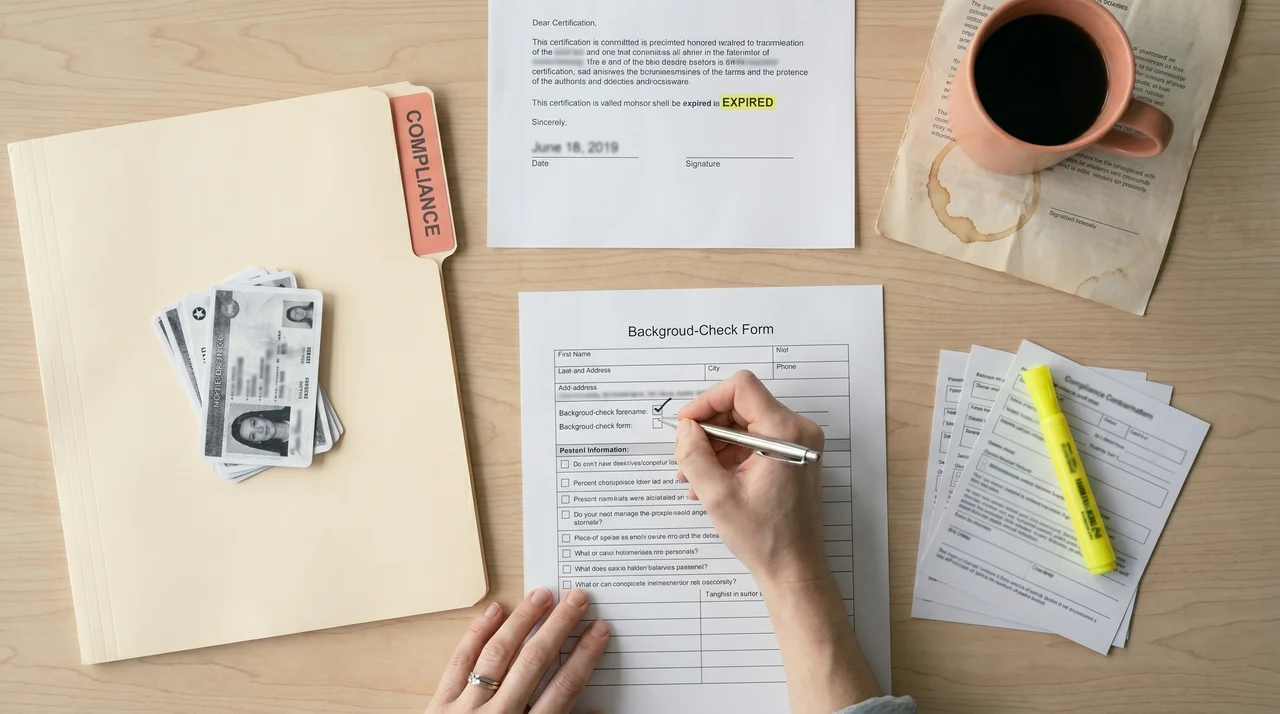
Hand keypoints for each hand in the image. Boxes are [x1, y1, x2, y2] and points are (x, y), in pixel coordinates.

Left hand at [425, 588, 609, 713]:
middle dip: (559, 628)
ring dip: (522, 621)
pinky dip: (477, 633)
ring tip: (541, 595)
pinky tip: (494, 610)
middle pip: (534, 663)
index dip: (584, 658)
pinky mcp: (439, 706)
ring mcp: (465, 710)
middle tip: (577, 598)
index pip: (563, 690)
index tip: (599, 632)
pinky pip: (460, 662)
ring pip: (497, 655)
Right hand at [674, 371, 828, 589]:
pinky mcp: (794, 457)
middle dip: (708, 427)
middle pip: (742, 404)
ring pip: (746, 423)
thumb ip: (694, 455)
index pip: (741, 387)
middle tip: (685, 454)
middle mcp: (797, 432)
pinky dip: (731, 454)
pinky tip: (710, 480)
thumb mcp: (717, 495)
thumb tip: (685, 429)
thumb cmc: (765, 538)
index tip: (687, 424)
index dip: (707, 401)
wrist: (794, 569)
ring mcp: (798, 444)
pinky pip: (755, 440)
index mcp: (784, 433)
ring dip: (716, 443)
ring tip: (692, 474)